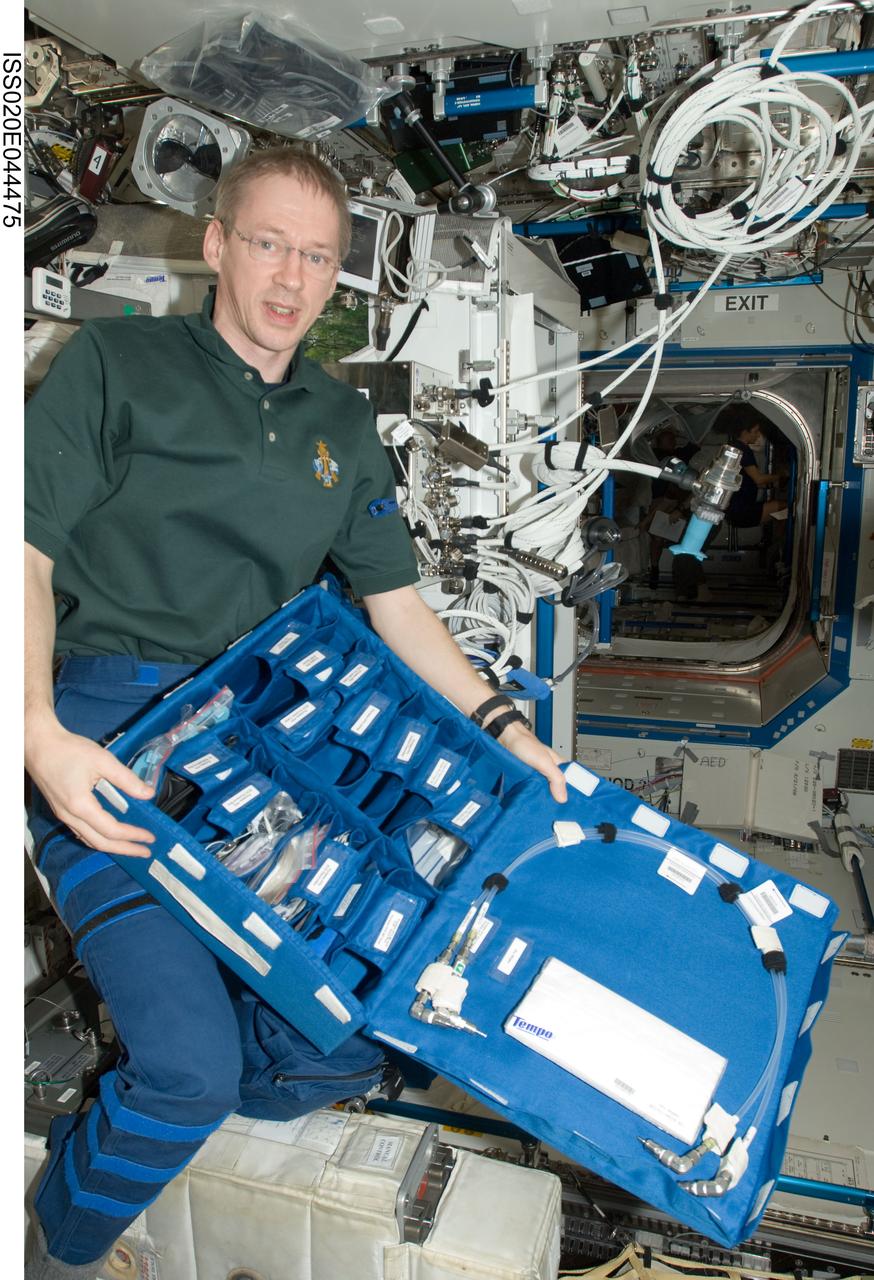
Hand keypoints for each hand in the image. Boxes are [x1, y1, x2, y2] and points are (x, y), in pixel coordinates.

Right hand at [26, 716, 156, 855]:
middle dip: (125, 850)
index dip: (133, 836)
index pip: (112, 830)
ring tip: (130, 846)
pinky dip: (98, 838)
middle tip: (144, 853)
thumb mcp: (103, 760)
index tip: (149, 838)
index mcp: (80, 805)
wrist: (38, 744)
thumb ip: (127, 779)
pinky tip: (108, 835)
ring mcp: (63, 815)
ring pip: (89, 839)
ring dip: (112, 846)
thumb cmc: (68, 750)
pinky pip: (81, 832)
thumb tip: (148, 794)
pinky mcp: (61, 810)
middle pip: (100, 842)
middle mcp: (70, 816)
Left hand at [494, 721, 567, 802]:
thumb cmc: (524, 745)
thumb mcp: (544, 762)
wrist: (504, 738)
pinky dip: (531, 795)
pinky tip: (530, 803)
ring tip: (541, 810)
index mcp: (559, 765)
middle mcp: (549, 771)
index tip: (571, 808)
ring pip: (544, 791)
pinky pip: (532, 790)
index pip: (571, 782)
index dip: (572, 794)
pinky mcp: (526, 779)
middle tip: (553, 812)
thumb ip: (555, 777)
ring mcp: (537, 775)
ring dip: (542, 799)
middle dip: (555, 800)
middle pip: (557, 790)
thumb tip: (563, 798)